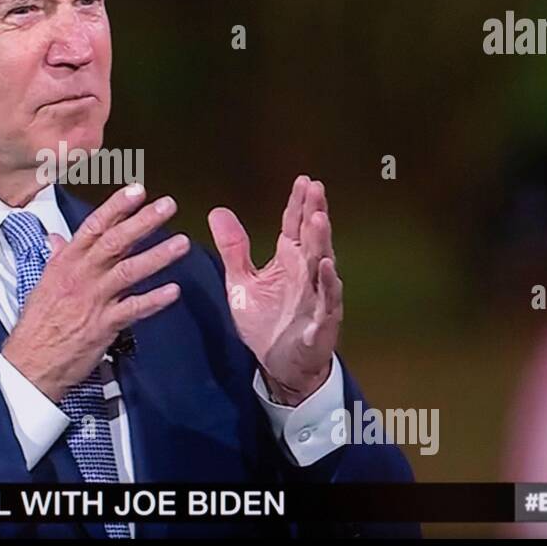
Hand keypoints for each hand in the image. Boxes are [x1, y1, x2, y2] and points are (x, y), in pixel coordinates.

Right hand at [1, 183, 189, 401]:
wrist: (31, 362)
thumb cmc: (38, 324)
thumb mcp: (43, 283)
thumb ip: (57, 258)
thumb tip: (58, 239)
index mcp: (67, 263)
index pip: (94, 226)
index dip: (117, 207)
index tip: (137, 191)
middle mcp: (82, 276)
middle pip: (116, 242)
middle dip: (144, 222)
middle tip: (167, 206)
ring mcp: (94, 299)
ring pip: (129, 271)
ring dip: (158, 256)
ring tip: (181, 243)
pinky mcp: (104, 325)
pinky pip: (134, 309)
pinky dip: (154, 300)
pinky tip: (173, 291)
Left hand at [207, 176, 341, 405]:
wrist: (280, 365)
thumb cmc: (267, 322)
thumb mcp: (242, 282)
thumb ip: (234, 249)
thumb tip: (218, 212)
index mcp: (289, 260)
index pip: (295, 225)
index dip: (299, 204)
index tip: (304, 181)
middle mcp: (307, 273)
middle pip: (312, 237)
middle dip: (314, 212)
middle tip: (315, 189)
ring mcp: (318, 296)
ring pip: (322, 264)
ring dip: (322, 241)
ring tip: (319, 218)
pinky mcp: (322, 321)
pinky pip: (327, 300)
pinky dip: (328, 284)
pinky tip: (326, 267)